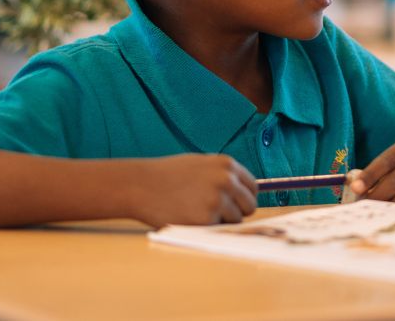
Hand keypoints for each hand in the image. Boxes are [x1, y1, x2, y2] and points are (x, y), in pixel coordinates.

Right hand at [131, 154, 257, 227]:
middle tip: (217, 212)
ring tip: (196, 211)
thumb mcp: (199, 164)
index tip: (237, 204)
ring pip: (235, 220)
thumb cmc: (168, 175)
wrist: (141, 185)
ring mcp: (218, 200)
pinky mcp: (207, 219)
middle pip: (249, 205)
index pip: (252, 187)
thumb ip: (222, 175)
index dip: (245, 197)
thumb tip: (244, 191)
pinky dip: (207, 227)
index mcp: (226, 165)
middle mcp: (226, 181)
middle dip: (238, 211)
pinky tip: (189, 217)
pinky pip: (218, 229)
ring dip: (221, 220)